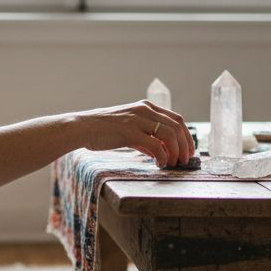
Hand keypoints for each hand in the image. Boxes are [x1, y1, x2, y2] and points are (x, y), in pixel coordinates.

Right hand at [73, 100, 191, 167]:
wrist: (82, 128)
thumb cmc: (103, 130)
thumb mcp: (128, 130)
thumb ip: (144, 139)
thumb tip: (158, 152)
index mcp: (146, 107)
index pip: (176, 119)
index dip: (186, 136)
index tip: (188, 150)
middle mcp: (145, 110)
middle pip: (177, 126)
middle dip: (185, 145)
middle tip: (185, 160)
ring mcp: (137, 120)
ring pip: (170, 134)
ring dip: (176, 151)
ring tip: (173, 163)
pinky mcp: (130, 132)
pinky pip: (155, 145)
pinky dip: (162, 156)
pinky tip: (160, 163)